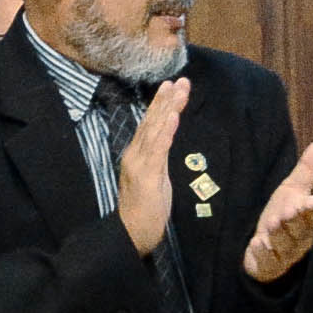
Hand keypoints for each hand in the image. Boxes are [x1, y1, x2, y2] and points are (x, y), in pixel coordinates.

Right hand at [113, 76, 191, 253]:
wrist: (133, 232)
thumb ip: (159, 157)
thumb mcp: (156, 177)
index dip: (161, 104)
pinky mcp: (147, 176)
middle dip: (166, 100)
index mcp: (138, 154)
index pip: (151, 124)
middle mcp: (136, 154)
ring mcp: (140, 164)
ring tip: (178, 90)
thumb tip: (167, 140)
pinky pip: (158, 150)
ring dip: (168, 109)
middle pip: (152, 122)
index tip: (173, 86)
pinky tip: (173, 117)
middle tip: (179, 79)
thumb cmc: (146, 208)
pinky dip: (166, 132)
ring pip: (155, 131)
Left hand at [241, 134, 312, 279]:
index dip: (312, 210)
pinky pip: (268, 263)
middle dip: (295, 222)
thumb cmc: (282, 217)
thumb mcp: (292, 190)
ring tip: (273, 224)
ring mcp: (285, 255)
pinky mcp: (269, 267)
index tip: (311, 200)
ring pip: (285, 247)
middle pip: (300, 232)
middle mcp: (300, 240)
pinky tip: (257, 243)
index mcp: (308, 222)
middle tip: (288, 211)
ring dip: (279, 236)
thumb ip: (308, 169)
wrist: (262, 247)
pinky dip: (263, 254)